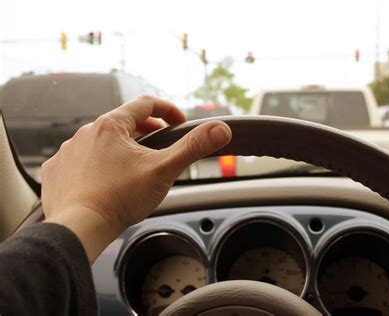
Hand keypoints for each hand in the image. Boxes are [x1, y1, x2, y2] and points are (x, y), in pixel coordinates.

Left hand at [42, 95, 231, 261]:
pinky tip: (104, 179)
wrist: (79, 227)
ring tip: (133, 164)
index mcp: (111, 126)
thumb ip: (193, 147)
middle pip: (122, 121)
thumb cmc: (119, 198)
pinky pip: (79, 160)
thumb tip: (221, 129)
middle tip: (161, 141)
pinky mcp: (56, 171)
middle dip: (145, 129)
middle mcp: (85, 133)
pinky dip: (95, 164)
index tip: (179, 121)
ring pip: (100, 141)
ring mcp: (68, 152)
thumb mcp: (164, 170)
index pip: (145, 104)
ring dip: (119, 147)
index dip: (168, 109)